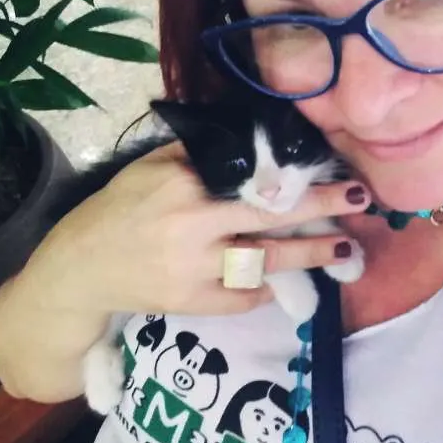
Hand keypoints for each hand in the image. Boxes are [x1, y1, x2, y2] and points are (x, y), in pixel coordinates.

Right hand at [23, 141, 370, 318]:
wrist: (83, 267)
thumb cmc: (121, 209)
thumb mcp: (152, 168)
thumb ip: (198, 154)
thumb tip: (250, 138)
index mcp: (184, 184)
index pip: (248, 176)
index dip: (290, 174)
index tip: (327, 165)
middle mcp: (192, 225)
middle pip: (267, 216)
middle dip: (318, 207)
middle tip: (360, 198)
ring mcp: (194, 269)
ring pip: (265, 261)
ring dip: (309, 255)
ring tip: (345, 249)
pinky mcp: (193, 303)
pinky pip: (244, 297)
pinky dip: (267, 287)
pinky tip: (289, 279)